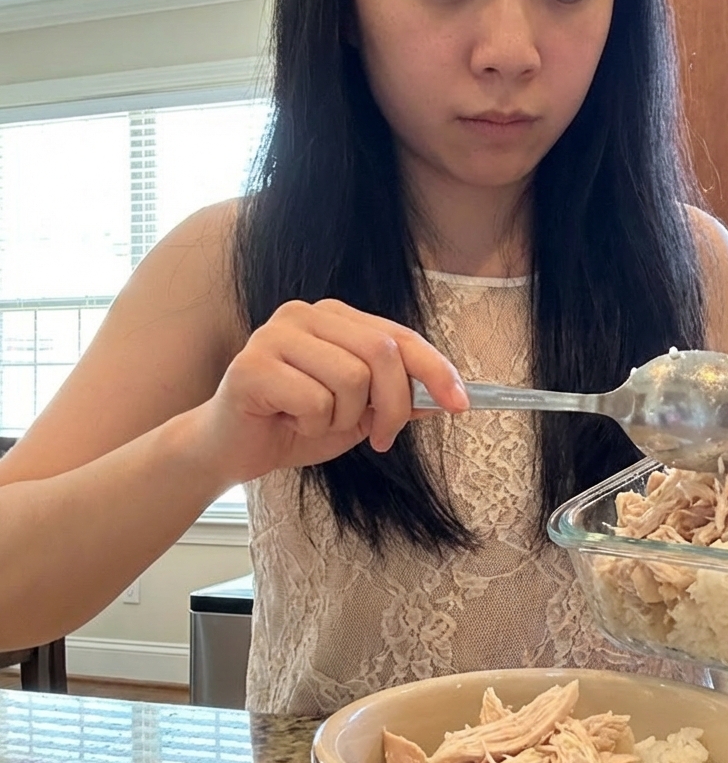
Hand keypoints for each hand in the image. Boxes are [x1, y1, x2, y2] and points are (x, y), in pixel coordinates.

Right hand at [187, 299, 468, 485]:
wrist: (232, 449)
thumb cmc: (295, 424)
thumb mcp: (359, 414)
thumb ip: (397, 399)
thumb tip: (445, 397)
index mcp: (335, 317)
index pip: (399, 336)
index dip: (436, 370)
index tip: (460, 404)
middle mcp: (306, 314)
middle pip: (382, 352)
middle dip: (394, 405)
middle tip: (381, 438)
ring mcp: (275, 334)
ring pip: (351, 378)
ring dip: (344, 418)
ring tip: (317, 422)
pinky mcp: (252, 365)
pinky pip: (314, 400)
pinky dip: (313, 425)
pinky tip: (290, 423)